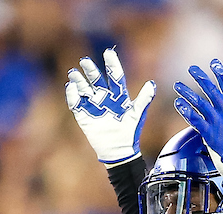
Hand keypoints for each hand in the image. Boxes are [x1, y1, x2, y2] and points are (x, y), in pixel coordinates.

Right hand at [66, 48, 155, 165]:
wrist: (118, 151)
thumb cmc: (129, 133)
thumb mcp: (137, 114)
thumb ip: (144, 99)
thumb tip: (152, 84)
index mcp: (118, 95)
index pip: (114, 75)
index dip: (111, 64)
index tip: (108, 52)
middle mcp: (105, 98)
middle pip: (96, 79)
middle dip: (90, 70)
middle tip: (84, 60)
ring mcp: (94, 107)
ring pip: (84, 89)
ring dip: (78, 81)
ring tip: (73, 73)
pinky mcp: (84, 117)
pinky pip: (76, 104)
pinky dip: (72, 96)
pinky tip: (71, 88)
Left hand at [173, 59, 222, 182]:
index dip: (221, 73)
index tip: (213, 63)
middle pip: (212, 90)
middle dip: (201, 78)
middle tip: (191, 69)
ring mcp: (217, 122)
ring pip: (200, 103)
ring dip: (188, 93)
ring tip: (177, 85)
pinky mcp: (208, 133)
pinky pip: (195, 119)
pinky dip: (186, 111)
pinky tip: (178, 104)